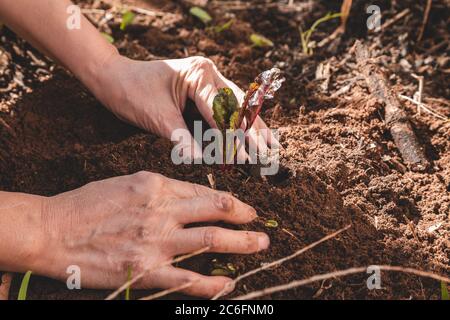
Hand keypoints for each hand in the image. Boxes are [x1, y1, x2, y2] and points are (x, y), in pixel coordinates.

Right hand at [34, 171, 268, 296]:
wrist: (52, 231)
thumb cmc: (87, 204)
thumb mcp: (127, 182)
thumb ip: (161, 189)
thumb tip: (189, 197)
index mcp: (156, 186)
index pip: (204, 192)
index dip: (229, 200)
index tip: (242, 208)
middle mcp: (161, 210)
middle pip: (216, 210)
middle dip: (245, 217)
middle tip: (260, 224)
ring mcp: (155, 241)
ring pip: (211, 240)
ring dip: (241, 244)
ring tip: (260, 245)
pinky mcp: (145, 270)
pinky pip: (187, 279)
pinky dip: (211, 284)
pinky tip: (227, 285)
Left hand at [95, 55, 277, 158]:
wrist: (114, 80)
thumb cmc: (132, 93)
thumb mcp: (156, 116)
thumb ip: (180, 138)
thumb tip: (198, 159)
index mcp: (199, 73)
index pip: (223, 108)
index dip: (236, 134)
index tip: (247, 155)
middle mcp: (208, 74)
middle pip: (238, 105)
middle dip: (253, 130)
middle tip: (269, 151)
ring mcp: (207, 82)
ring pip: (236, 108)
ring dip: (250, 128)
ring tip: (269, 146)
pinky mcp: (202, 93)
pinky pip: (224, 111)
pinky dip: (236, 127)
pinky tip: (251, 138)